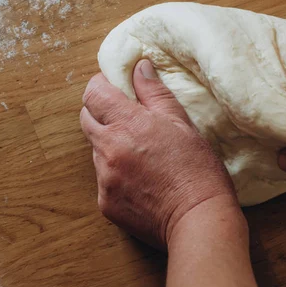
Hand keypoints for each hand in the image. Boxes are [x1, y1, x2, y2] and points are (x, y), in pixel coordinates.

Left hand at [80, 59, 237, 249]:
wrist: (199, 221)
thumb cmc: (197, 170)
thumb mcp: (181, 123)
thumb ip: (154, 92)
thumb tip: (140, 66)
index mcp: (127, 124)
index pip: (93, 93)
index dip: (101, 85)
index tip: (113, 86)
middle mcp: (108, 149)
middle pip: (86, 118)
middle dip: (101, 112)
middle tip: (126, 117)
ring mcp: (103, 178)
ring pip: (95, 149)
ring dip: (109, 145)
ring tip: (140, 154)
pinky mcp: (104, 202)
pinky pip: (102, 179)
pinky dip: (115, 174)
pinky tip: (140, 179)